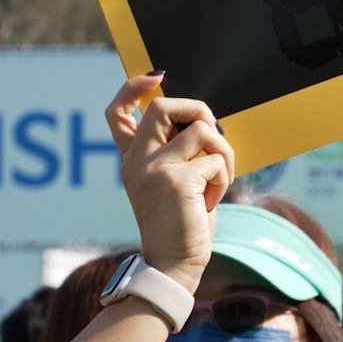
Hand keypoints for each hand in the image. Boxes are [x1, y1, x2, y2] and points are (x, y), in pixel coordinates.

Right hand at [104, 74, 235, 293]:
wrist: (173, 264)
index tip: (157, 77)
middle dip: (200, 112)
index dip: (134, 87)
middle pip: (164, 107)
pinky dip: (224, 177)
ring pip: (200, 129)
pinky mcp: (177, 181)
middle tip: (212, 140)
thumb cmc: (179, 225)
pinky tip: (211, 200)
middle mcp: (137, 160)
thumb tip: (202, 121)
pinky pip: (215, 160)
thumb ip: (175, 153)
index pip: (118, 111)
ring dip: (222, 151)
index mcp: (131, 159)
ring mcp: (155, 168)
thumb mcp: (170, 184)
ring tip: (218, 179)